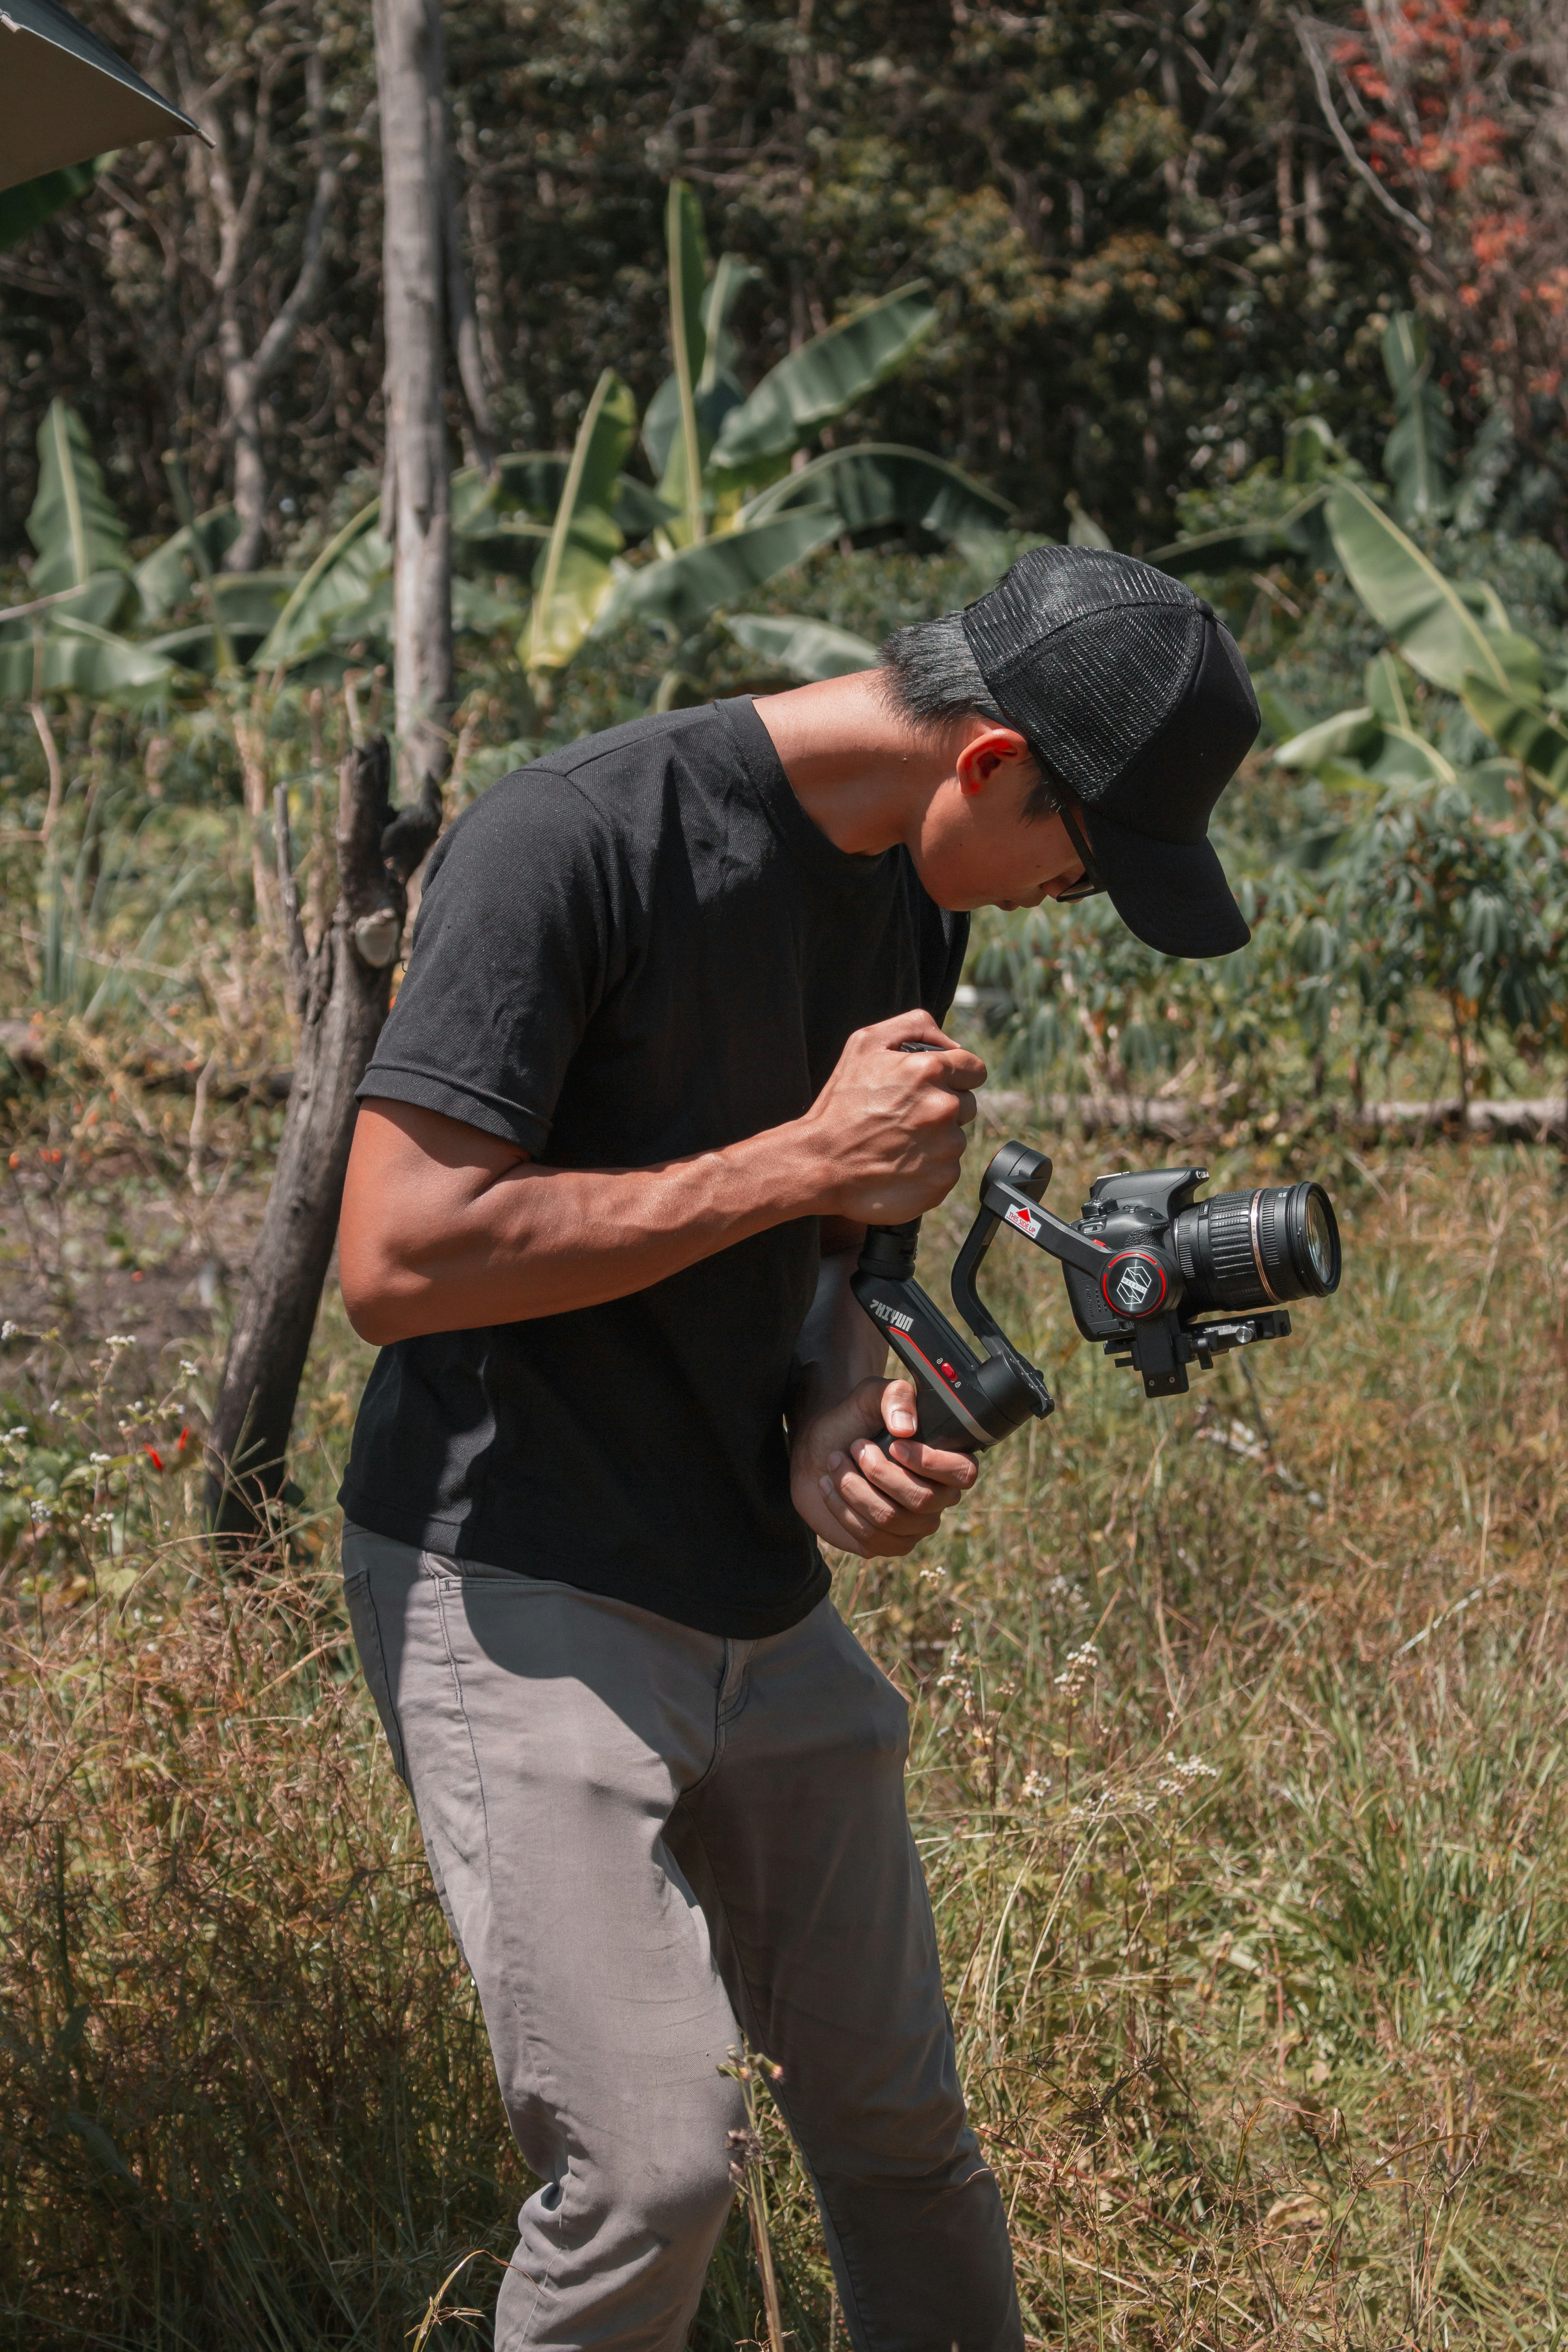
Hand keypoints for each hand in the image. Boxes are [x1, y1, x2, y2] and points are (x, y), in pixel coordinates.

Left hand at [790, 1374, 978, 1559]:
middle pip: (922, 1500)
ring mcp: (912, 1526)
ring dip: (854, 1488)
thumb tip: (906, 1428)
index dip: (932, 1463)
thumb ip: (895, 1396)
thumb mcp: (871, 1395)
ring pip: (891, 1520)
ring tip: (835, 1462)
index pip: (964, 1473)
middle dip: (879, 1472)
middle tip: (854, 1446)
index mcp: (946, 1462)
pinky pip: (871, 1538)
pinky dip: (843, 1510)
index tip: (895, 1445)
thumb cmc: (853, 1421)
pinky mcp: (883, 1543)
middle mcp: (936, 1498)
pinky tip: (829, 1486)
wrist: (818, 1448)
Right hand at [792, 1012, 987, 1224]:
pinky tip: (901, 1163)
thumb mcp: (865, 1043)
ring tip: (898, 1141)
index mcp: (930, 1069)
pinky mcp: (943, 1178)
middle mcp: (943, 1106)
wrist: (820, 1162)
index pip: (974, 1069)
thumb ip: (916, 1026)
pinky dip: (930, 1166)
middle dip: (943, 1107)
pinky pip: (949, 1167)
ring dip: (935, 1139)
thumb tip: (954, 1044)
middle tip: (905, 1116)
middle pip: (967, 1104)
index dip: (955, 1076)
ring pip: (957, 1137)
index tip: (934, 1087)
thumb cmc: (840, 1103)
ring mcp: (946, 1146)